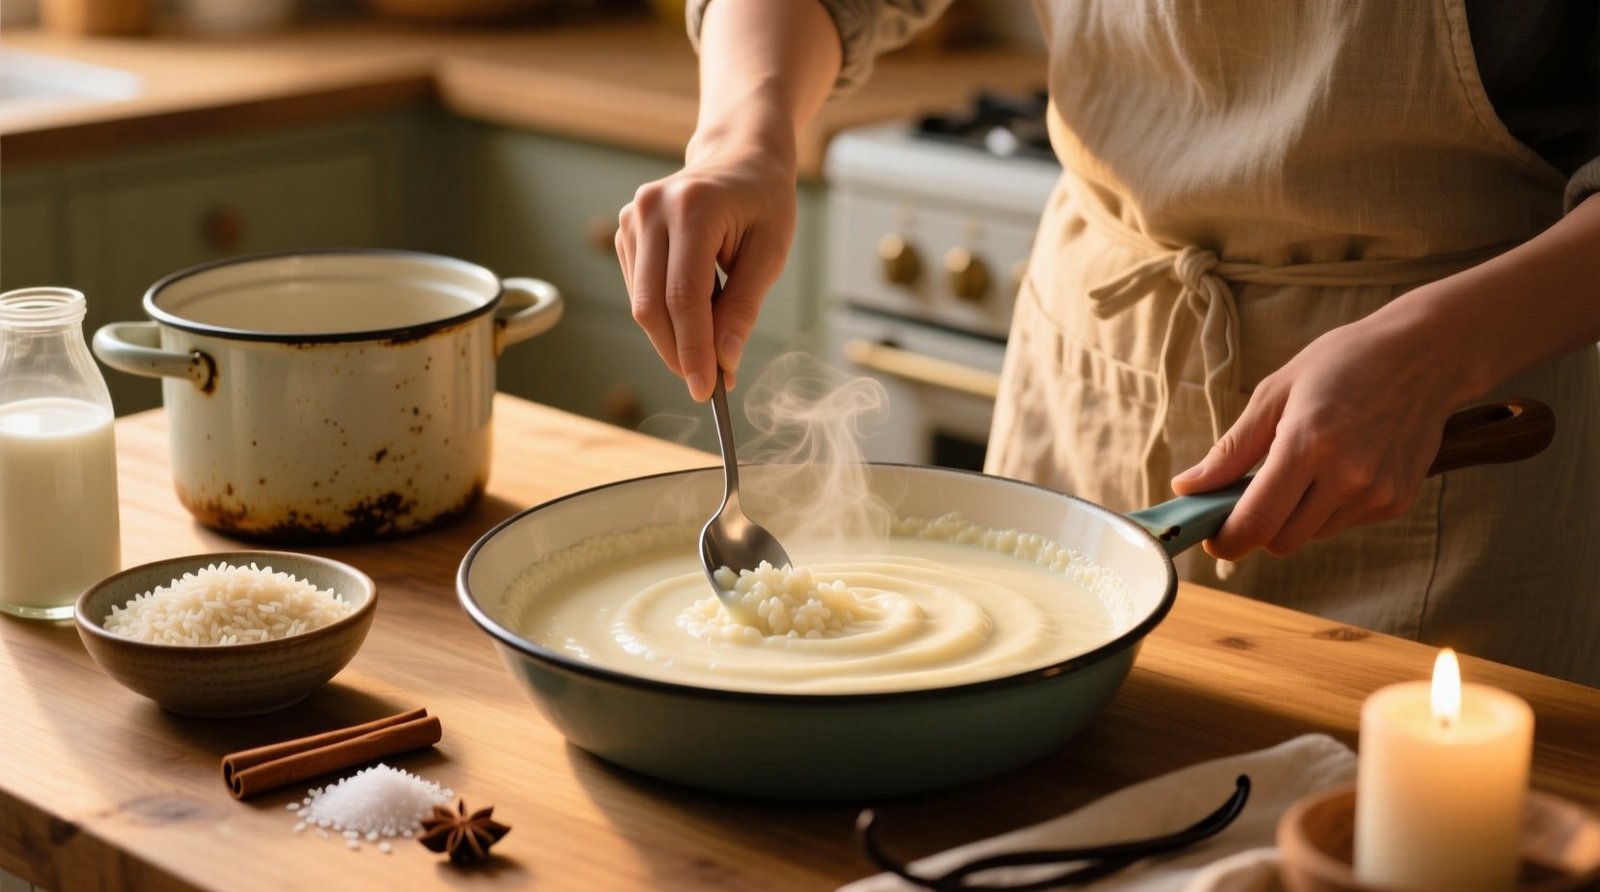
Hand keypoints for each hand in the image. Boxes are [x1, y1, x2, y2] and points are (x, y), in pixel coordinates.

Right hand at [616, 136, 797, 400]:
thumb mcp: (770, 252)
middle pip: (652, 306)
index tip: (708, 390)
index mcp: (692, 208)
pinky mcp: (625, 233)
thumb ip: (744, 306)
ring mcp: (631, 220)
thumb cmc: (763, 202)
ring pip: (642, 305)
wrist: (738, 157)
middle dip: (679, 354)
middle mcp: (651, 211)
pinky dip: (667, 318)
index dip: (693, 349)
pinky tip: (695, 317)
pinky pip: (640, 292)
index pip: (683, 296)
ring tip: (711, 347)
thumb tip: (725, 361)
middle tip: (710, 384)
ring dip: (673, 339)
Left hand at [1170, 291, 1476, 559]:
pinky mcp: (1398, 501)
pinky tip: (1338, 467)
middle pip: (1281, 540)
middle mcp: (1347, 475)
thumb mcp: (1275, 392)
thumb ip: (1231, 449)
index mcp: (1309, 443)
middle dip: (1257, 527)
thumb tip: (1186, 487)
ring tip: (1303, 466)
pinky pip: (1343, 523)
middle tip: (1249, 495)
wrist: (1426, 354)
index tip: (1212, 537)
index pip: (1258, 521)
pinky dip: (1326, 508)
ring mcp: (1377, 492)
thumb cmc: (1343, 363)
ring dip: (1293, 516)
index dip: (1228, 540)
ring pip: (1311, 535)